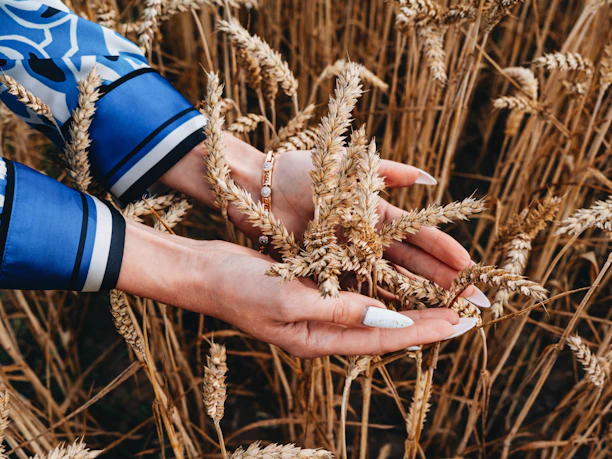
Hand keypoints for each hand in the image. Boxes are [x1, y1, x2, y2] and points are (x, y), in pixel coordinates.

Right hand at [116, 223, 472, 356]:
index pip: (385, 337)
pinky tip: (404, 279)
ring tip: (449, 295)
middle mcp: (326, 330)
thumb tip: (390, 319)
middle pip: (390, 328)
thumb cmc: (239, 287)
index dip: (425, 329)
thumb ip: (340, 309)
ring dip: (413, 302)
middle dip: (431, 319)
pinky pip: (360, 293)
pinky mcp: (315, 292)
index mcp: (320, 339)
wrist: (206, 272)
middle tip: (472, 310)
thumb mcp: (289, 298)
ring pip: (380, 311)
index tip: (463, 321)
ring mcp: (320, 312)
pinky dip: (386, 287)